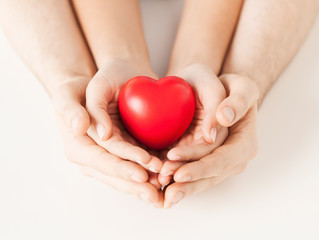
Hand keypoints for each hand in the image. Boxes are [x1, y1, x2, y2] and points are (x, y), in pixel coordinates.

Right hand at [51, 76, 161, 205]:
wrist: (82, 92)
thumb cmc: (75, 92)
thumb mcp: (68, 94)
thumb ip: (72, 111)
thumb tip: (85, 129)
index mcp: (77, 148)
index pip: (102, 160)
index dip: (122, 166)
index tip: (144, 169)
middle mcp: (89, 160)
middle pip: (115, 175)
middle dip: (136, 184)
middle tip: (158, 190)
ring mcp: (103, 161)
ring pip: (124, 177)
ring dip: (143, 184)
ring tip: (164, 185)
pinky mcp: (116, 157)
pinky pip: (131, 169)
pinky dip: (146, 174)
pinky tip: (162, 177)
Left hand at [158, 63, 228, 185]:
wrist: (221, 92)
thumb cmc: (232, 87)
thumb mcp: (240, 86)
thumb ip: (237, 101)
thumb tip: (223, 120)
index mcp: (245, 143)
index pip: (223, 160)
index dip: (202, 168)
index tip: (179, 172)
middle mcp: (234, 158)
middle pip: (210, 176)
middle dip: (188, 184)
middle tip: (165, 191)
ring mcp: (219, 162)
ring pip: (200, 179)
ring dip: (180, 186)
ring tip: (158, 187)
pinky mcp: (204, 160)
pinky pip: (191, 172)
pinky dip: (176, 179)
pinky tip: (158, 182)